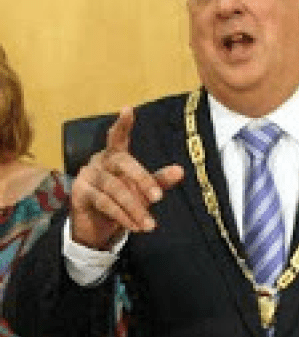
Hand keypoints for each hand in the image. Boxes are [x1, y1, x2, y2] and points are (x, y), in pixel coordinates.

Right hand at [70, 106, 184, 249]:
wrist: (96, 227)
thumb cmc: (122, 200)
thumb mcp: (143, 191)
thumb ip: (160, 181)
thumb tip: (180, 171)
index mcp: (115, 155)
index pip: (118, 136)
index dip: (123, 124)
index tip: (128, 109)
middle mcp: (100, 160)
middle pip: (123, 162)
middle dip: (143, 180)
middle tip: (158, 198)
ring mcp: (88, 175)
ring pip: (115, 188)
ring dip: (134, 208)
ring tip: (150, 225)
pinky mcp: (79, 193)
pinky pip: (104, 202)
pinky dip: (122, 216)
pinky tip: (135, 226)